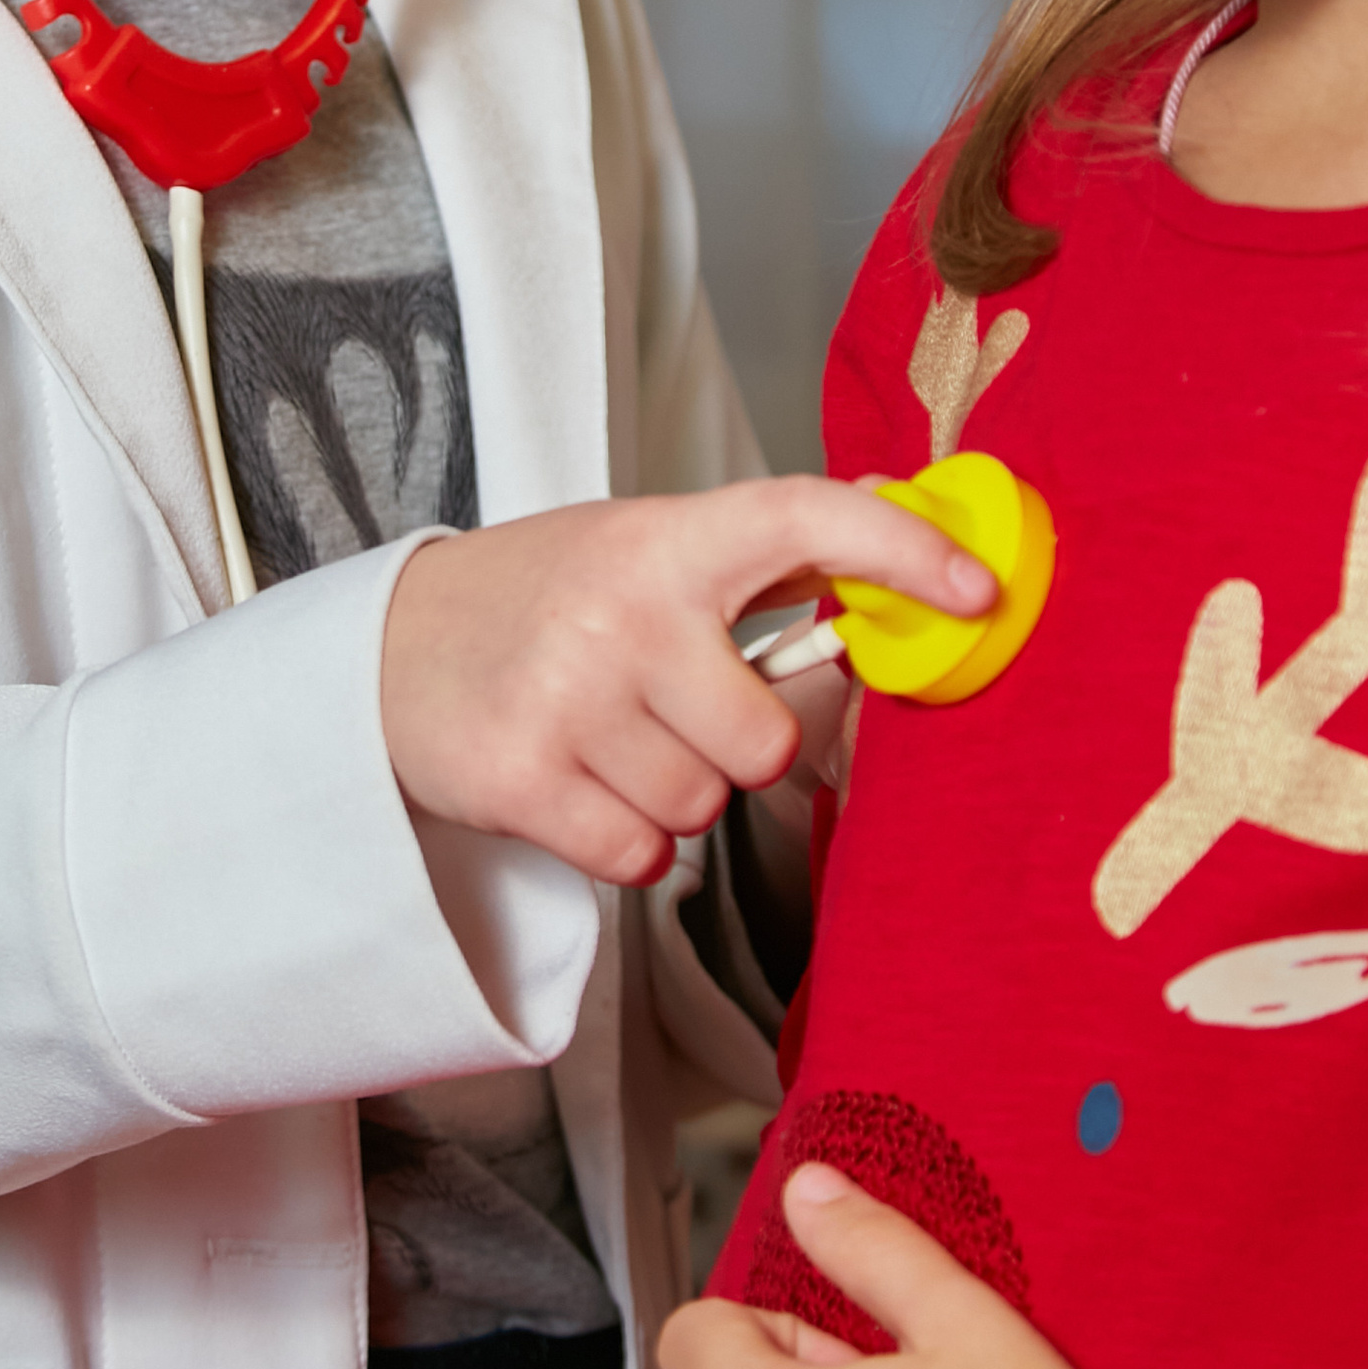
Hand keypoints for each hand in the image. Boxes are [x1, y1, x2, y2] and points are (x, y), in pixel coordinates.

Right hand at [380, 483, 990, 886]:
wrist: (390, 649)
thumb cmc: (546, 597)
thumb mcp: (645, 545)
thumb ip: (764, 548)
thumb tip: (901, 509)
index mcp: (664, 540)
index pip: (803, 519)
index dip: (902, 551)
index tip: (977, 592)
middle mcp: (620, 611)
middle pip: (762, 740)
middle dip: (731, 748)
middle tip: (670, 713)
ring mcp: (567, 698)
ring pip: (702, 809)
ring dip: (670, 797)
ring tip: (608, 742)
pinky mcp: (520, 780)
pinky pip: (641, 859)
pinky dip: (626, 845)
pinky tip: (581, 788)